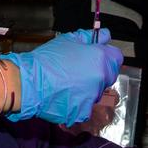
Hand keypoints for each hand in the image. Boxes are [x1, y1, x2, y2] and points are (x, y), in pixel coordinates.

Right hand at [1, 29, 122, 125]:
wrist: (30, 83)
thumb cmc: (49, 58)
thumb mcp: (69, 40)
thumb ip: (90, 38)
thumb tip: (105, 35)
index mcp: (100, 59)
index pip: (117, 57)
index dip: (107, 55)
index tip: (96, 56)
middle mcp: (101, 79)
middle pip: (108, 75)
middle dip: (98, 71)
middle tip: (79, 70)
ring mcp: (93, 97)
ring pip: (96, 91)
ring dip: (88, 88)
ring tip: (68, 83)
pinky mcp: (83, 112)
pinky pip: (85, 106)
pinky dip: (77, 102)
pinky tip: (64, 95)